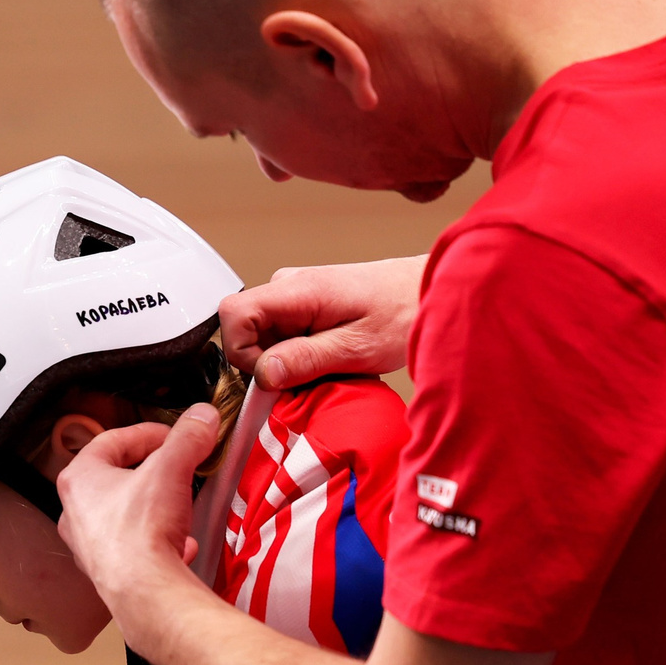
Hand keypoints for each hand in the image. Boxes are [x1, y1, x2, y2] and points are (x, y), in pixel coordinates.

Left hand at [56, 404, 220, 658]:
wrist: (144, 594)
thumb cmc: (141, 531)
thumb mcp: (171, 469)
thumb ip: (188, 437)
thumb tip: (202, 416)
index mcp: (78, 479)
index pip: (112, 440)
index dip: (148, 432)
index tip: (174, 434)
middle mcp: (75, 512)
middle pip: (116, 477)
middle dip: (151, 470)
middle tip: (178, 466)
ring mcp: (88, 545)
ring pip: (124, 513)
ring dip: (154, 506)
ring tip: (179, 504)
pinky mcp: (108, 571)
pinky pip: (135, 547)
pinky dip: (159, 542)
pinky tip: (182, 545)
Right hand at [221, 255, 426, 389]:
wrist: (433, 290)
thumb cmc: (406, 310)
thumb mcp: (358, 347)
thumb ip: (307, 359)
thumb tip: (263, 373)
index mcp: (298, 290)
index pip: (232, 315)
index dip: (242, 353)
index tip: (273, 377)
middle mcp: (289, 286)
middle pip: (246, 332)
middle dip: (271, 365)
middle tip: (313, 377)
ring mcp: (296, 294)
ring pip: (264, 338)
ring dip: (288, 362)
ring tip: (331, 365)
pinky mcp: (305, 305)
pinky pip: (283, 336)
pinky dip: (300, 356)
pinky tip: (331, 358)